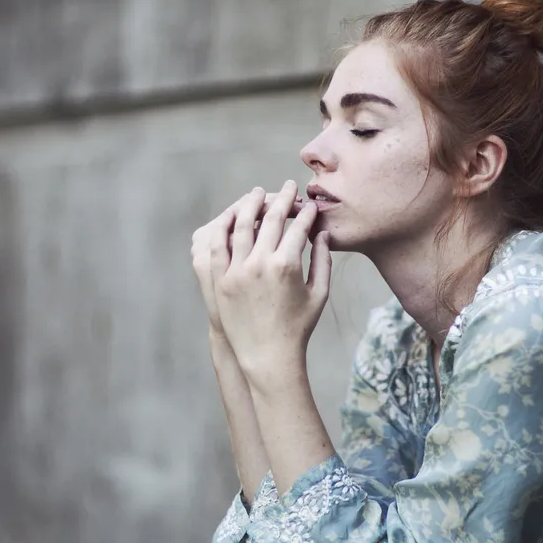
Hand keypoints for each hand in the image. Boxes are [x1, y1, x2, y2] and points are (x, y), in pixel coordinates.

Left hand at [191, 189, 309, 338]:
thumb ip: (323, 260)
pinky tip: (232, 215)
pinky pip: (218, 244)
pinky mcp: (219, 280)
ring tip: (257, 193)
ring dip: (251, 204)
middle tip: (288, 187)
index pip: (298, 227)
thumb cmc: (298, 327)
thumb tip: (323, 232)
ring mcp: (236, 270)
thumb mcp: (319, 294)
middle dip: (282, 199)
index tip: (309, 205)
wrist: (267, 355)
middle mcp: (260, 264)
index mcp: (288, 266)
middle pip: (271, 219)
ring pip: (242, 225)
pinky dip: (225, 226)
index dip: (306, 212)